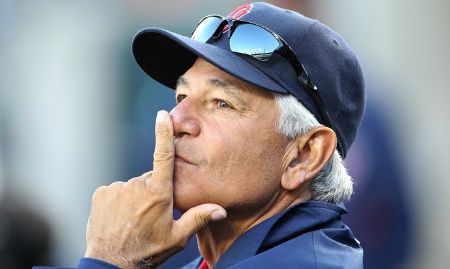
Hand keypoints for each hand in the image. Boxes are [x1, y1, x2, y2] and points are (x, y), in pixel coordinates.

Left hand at [84, 110, 226, 268]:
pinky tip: (121, 217)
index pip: (163, 156)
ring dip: (135, 197)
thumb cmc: (146, 250)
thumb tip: (221, 210)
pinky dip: (120, 200)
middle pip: (150, 178)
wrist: (111, 262)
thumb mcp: (177, 238)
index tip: (163, 115)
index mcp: (158, 193)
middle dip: (153, 190)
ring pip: (133, 186)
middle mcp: (136, 186)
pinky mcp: (102, 193)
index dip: (163, 133)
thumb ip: (198, 218)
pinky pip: (116, 190)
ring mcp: (117, 188)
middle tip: (152, 214)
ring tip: (134, 219)